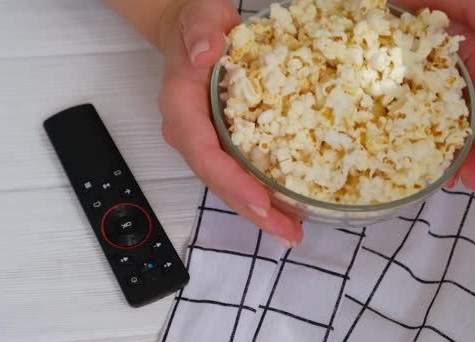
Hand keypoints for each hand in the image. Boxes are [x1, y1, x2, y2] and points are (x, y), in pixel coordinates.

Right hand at [156, 0, 302, 245]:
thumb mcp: (200, 16)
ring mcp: (203, 142)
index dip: (231, 182)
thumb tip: (204, 53)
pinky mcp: (220, 144)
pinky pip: (238, 173)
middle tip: (289, 234)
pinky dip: (261, 193)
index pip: (203, 154)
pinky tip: (287, 206)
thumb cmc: (197, 23)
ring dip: (260, 210)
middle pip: (218, 181)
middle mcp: (188, 133)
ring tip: (293, 230)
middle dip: (252, 211)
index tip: (261, 203)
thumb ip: (199, 32)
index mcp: (181, 107)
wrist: (192, 31)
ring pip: (228, 184)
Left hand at [394, 0, 474, 189]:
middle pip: (463, 116)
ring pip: (433, 121)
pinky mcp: (385, 85)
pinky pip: (397, 115)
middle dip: (469, 151)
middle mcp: (441, 71)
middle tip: (467, 183)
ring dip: (442, 153)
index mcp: (462, 52)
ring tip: (443, 183)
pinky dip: (404, 140)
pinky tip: (402, 162)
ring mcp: (413, 80)